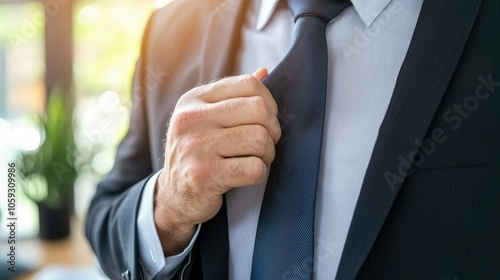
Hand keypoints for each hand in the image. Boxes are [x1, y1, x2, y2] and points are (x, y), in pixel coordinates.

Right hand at [154, 68, 280, 254]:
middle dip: (272, 130)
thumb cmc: (197, 153)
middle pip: (258, 110)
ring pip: (260, 139)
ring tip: (257, 159)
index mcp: (194, 99)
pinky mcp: (203, 175)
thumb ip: (232, 96)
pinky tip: (247, 175)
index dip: (269, 102)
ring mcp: (195, 147)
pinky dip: (259, 173)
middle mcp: (191, 119)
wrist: (173, 195)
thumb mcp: (205, 119)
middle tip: (266, 144)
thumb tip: (264, 72)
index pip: (248, 84)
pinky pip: (254, 168)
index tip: (267, 120)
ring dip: (267, 154)